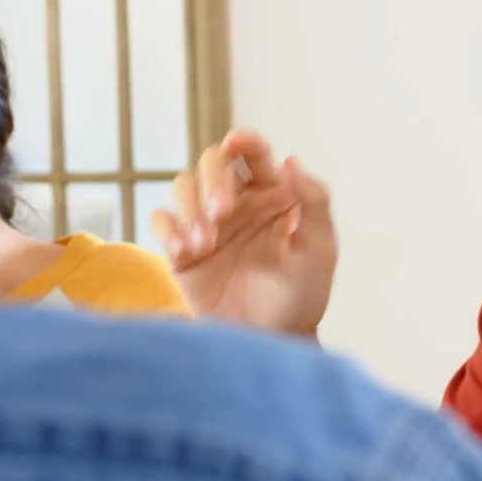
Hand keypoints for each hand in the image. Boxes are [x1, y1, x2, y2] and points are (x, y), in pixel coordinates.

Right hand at [151, 130, 336, 337]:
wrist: (271, 340)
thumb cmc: (302, 295)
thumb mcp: (320, 250)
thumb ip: (313, 202)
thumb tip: (291, 159)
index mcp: (273, 194)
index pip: (254, 153)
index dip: (244, 140)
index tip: (236, 143)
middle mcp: (237, 202)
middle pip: (212, 163)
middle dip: (212, 181)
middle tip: (222, 213)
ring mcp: (207, 224)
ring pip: (183, 186)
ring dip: (190, 207)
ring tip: (204, 242)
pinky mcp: (182, 249)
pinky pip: (162, 220)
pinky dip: (167, 228)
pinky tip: (183, 251)